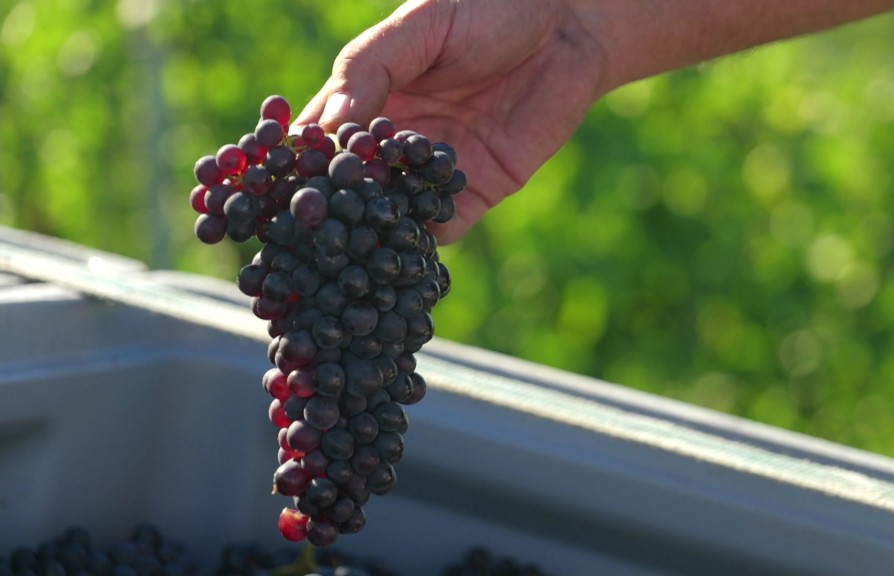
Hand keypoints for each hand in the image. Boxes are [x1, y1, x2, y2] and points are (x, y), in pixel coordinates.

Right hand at [293, 0, 607, 243]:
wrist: (570, 22)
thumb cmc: (487, 8)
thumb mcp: (419, 29)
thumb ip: (369, 72)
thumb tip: (322, 128)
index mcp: (369, 96)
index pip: (319, 136)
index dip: (295, 162)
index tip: (269, 188)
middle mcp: (394, 139)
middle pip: (351, 184)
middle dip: (329, 209)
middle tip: (305, 233)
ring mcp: (433, 168)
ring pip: (392, 211)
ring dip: (372, 230)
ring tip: (349, 251)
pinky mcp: (476, 188)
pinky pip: (444, 223)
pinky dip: (426, 238)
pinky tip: (408, 251)